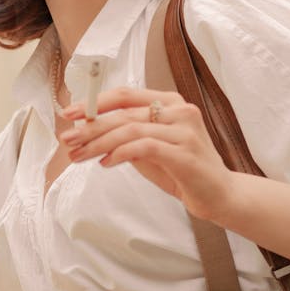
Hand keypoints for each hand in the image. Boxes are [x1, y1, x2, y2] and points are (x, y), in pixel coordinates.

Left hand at [59, 87, 234, 221]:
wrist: (221, 196)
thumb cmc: (183, 171)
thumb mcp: (150, 150)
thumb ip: (127, 137)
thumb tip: (89, 131)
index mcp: (170, 102)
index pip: (126, 94)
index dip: (95, 102)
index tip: (70, 113)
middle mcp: (179, 110)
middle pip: (124, 112)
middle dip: (90, 126)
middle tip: (68, 138)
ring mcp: (184, 130)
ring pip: (130, 129)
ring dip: (99, 142)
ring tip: (80, 155)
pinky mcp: (185, 153)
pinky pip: (144, 147)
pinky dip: (120, 153)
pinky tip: (106, 163)